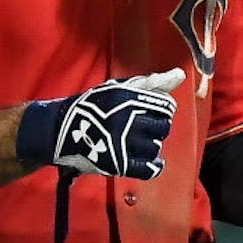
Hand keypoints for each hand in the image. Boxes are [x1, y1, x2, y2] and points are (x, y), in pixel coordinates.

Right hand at [16, 69, 184, 179]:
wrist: (61, 130)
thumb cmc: (94, 105)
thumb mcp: (120, 87)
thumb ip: (152, 82)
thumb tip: (180, 75)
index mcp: (131, 98)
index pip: (165, 106)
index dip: (161, 111)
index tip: (150, 113)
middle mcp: (129, 119)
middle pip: (163, 127)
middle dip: (156, 128)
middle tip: (141, 129)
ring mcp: (124, 142)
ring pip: (155, 147)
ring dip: (150, 146)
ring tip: (136, 143)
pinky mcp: (119, 162)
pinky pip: (149, 168)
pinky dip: (154, 166)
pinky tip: (151, 162)